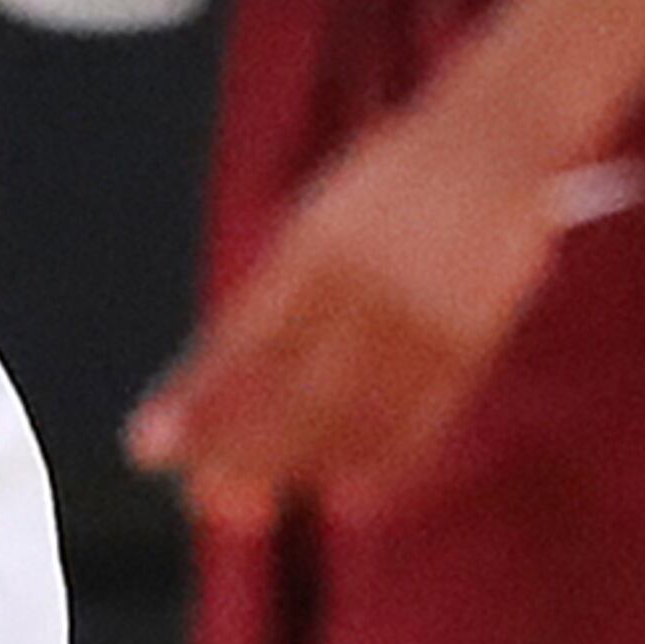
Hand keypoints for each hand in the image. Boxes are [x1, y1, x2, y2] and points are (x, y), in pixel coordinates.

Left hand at [128, 84, 565, 525]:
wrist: (492, 140)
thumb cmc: (395, 179)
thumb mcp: (325, 214)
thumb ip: (283, 287)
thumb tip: (226, 369)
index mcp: (315, 242)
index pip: (243, 340)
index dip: (198, 400)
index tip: (152, 445)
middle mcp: (363, 282)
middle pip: (292, 392)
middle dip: (244, 452)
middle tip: (206, 497)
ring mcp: (419, 316)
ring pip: (350, 416)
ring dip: (302, 466)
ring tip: (258, 503)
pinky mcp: (468, 341)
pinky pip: (419, 419)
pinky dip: (382, 463)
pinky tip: (349, 493)